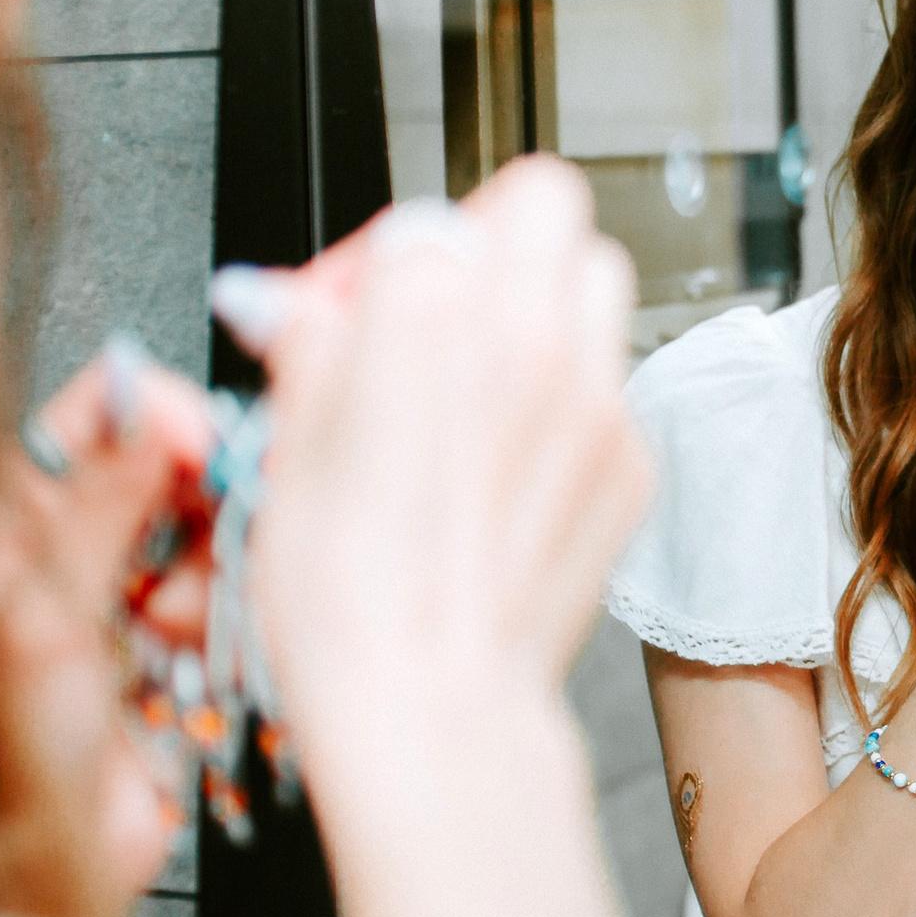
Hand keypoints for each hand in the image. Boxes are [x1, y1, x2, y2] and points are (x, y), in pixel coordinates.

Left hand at [0, 346, 216, 916]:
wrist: (44, 867)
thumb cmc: (2, 752)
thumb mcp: (43, 614)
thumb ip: (100, 504)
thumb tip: (152, 414)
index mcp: (13, 510)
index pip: (101, 405)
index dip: (160, 413)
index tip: (200, 445)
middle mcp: (76, 533)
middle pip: (178, 461)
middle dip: (200, 506)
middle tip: (190, 547)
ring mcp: (134, 583)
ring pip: (218, 526)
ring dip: (212, 575)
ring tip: (173, 630)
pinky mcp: (187, 635)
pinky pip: (239, 590)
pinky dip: (231, 618)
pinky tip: (194, 659)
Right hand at [240, 157, 651, 738]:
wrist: (432, 708)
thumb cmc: (347, 600)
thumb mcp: (285, 446)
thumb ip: (311, 343)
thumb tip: (307, 308)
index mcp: (426, 310)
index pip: (421, 216)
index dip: (377, 259)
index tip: (349, 310)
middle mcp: (528, 335)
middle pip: (539, 208)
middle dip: (488, 241)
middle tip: (436, 307)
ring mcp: (595, 395)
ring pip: (595, 281)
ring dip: (540, 304)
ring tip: (478, 377)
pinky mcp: (630, 457)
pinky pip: (611, 380)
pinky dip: (566, 396)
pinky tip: (507, 460)